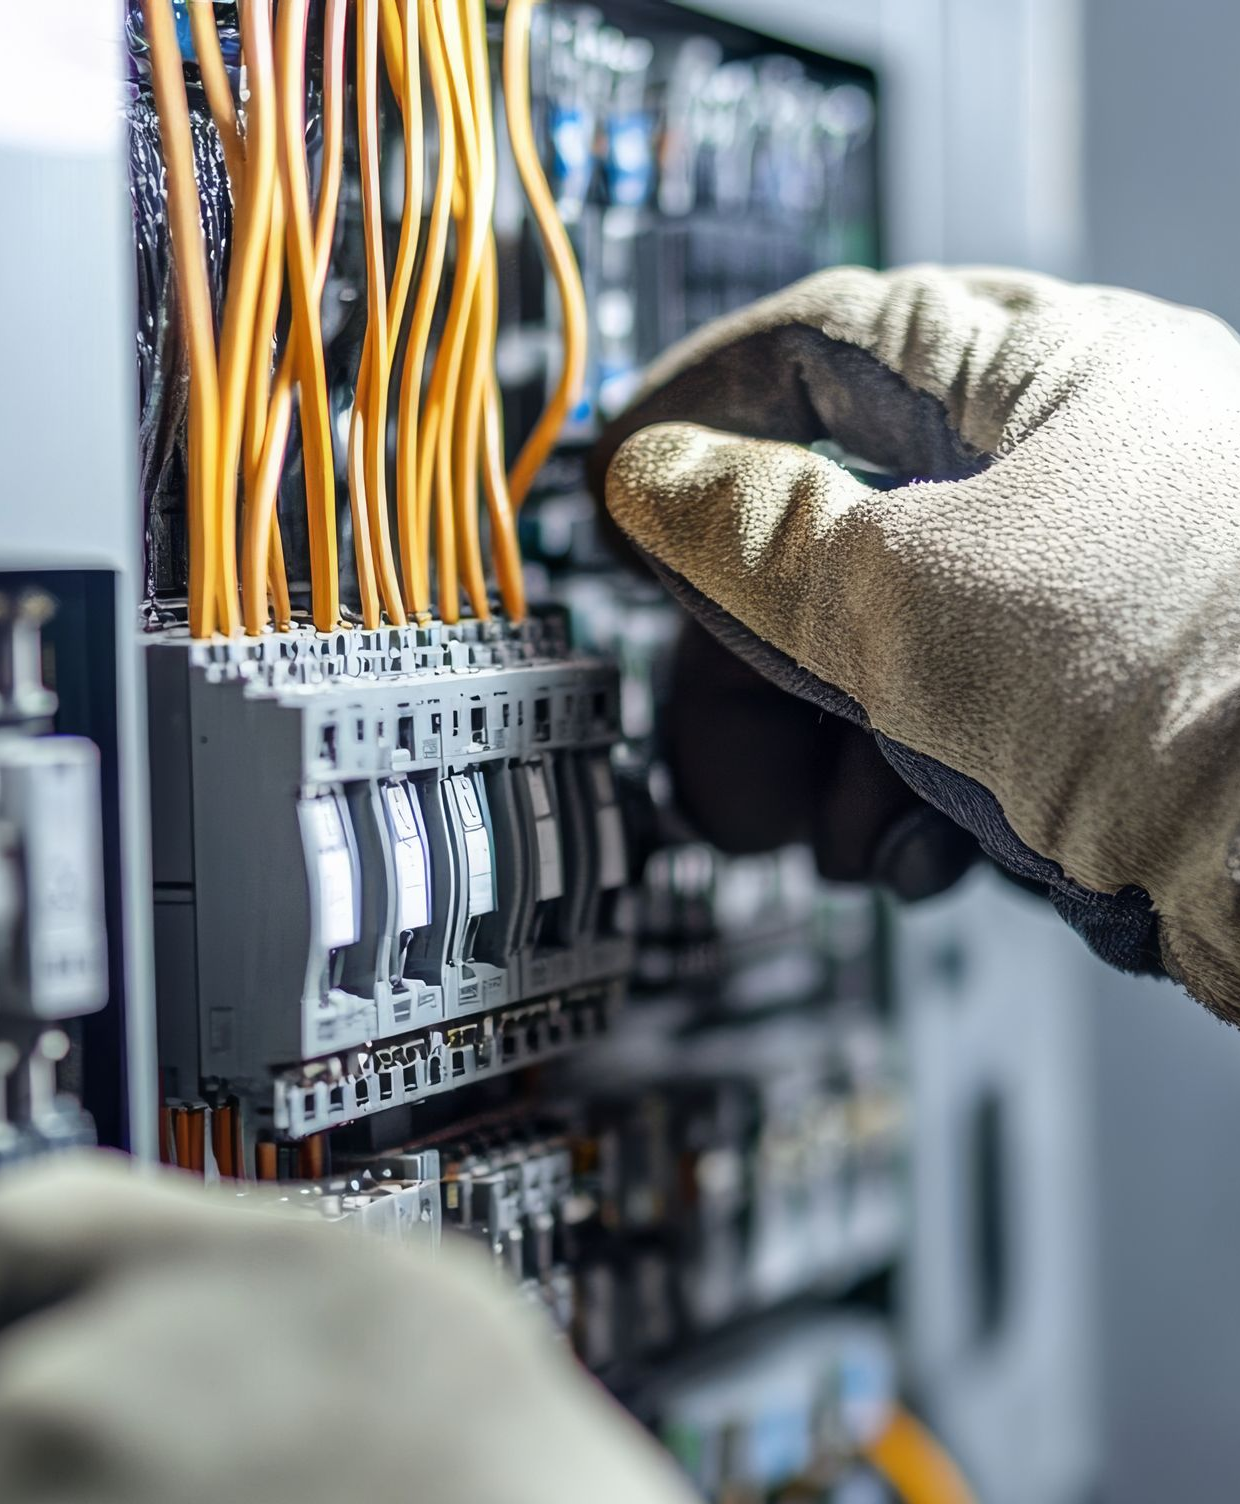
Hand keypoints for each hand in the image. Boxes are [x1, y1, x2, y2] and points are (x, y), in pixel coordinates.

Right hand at [599, 266, 1239, 1014]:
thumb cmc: (1186, 689)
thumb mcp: (908, 597)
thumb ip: (757, 538)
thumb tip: (659, 481)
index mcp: (1051, 375)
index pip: (831, 345)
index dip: (704, 416)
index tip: (623, 488)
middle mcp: (1077, 480)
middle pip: (840, 535)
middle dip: (753, 659)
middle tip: (708, 741)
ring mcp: (1090, 612)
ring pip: (885, 662)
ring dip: (825, 759)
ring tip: (835, 829)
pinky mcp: (1101, 732)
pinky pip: (951, 748)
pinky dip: (907, 805)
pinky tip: (917, 854)